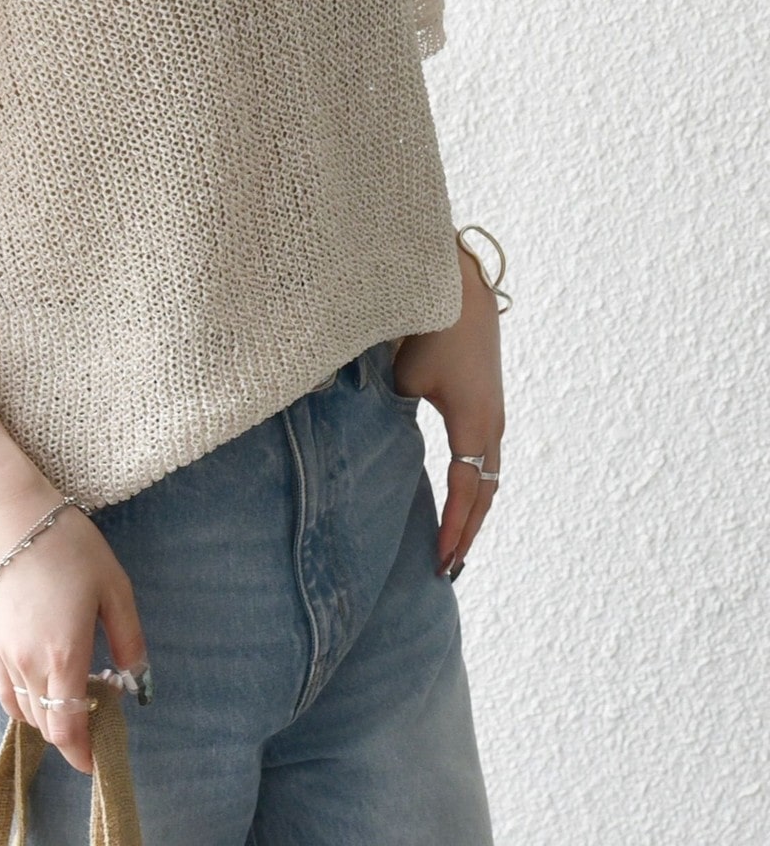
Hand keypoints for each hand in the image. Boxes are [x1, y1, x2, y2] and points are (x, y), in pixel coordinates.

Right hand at [0, 484, 147, 774]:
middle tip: (99, 722)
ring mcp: (6, 656)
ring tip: (78, 699)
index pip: (69, 727)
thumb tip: (137, 680)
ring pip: (28, 712)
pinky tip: (44, 695)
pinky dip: (26, 707)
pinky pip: (6, 694)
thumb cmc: (71, 547)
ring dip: (52, 719)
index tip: (98, 761)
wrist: (17, 518)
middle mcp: (30, 664)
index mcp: (63, 654)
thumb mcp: (115, 588)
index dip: (83, 752)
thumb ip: (129, 639)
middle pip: (49, 725)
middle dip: (73, 734)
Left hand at [391, 246, 504, 576]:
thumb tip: (361, 446)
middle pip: (485, 492)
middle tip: (450, 568)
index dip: (454, 529)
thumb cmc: (428, 329)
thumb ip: (387, 416)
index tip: (440, 561)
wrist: (459, 286)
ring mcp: (493, 413)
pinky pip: (486, 456)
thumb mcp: (402, 377)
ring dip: (476, 511)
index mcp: (472, 423)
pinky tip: (462, 496)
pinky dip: (477, 485)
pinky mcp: (488, 401)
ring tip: (458, 543)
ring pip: (489, 476)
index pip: (466, 491)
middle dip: (469, 531)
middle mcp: (491, 424)